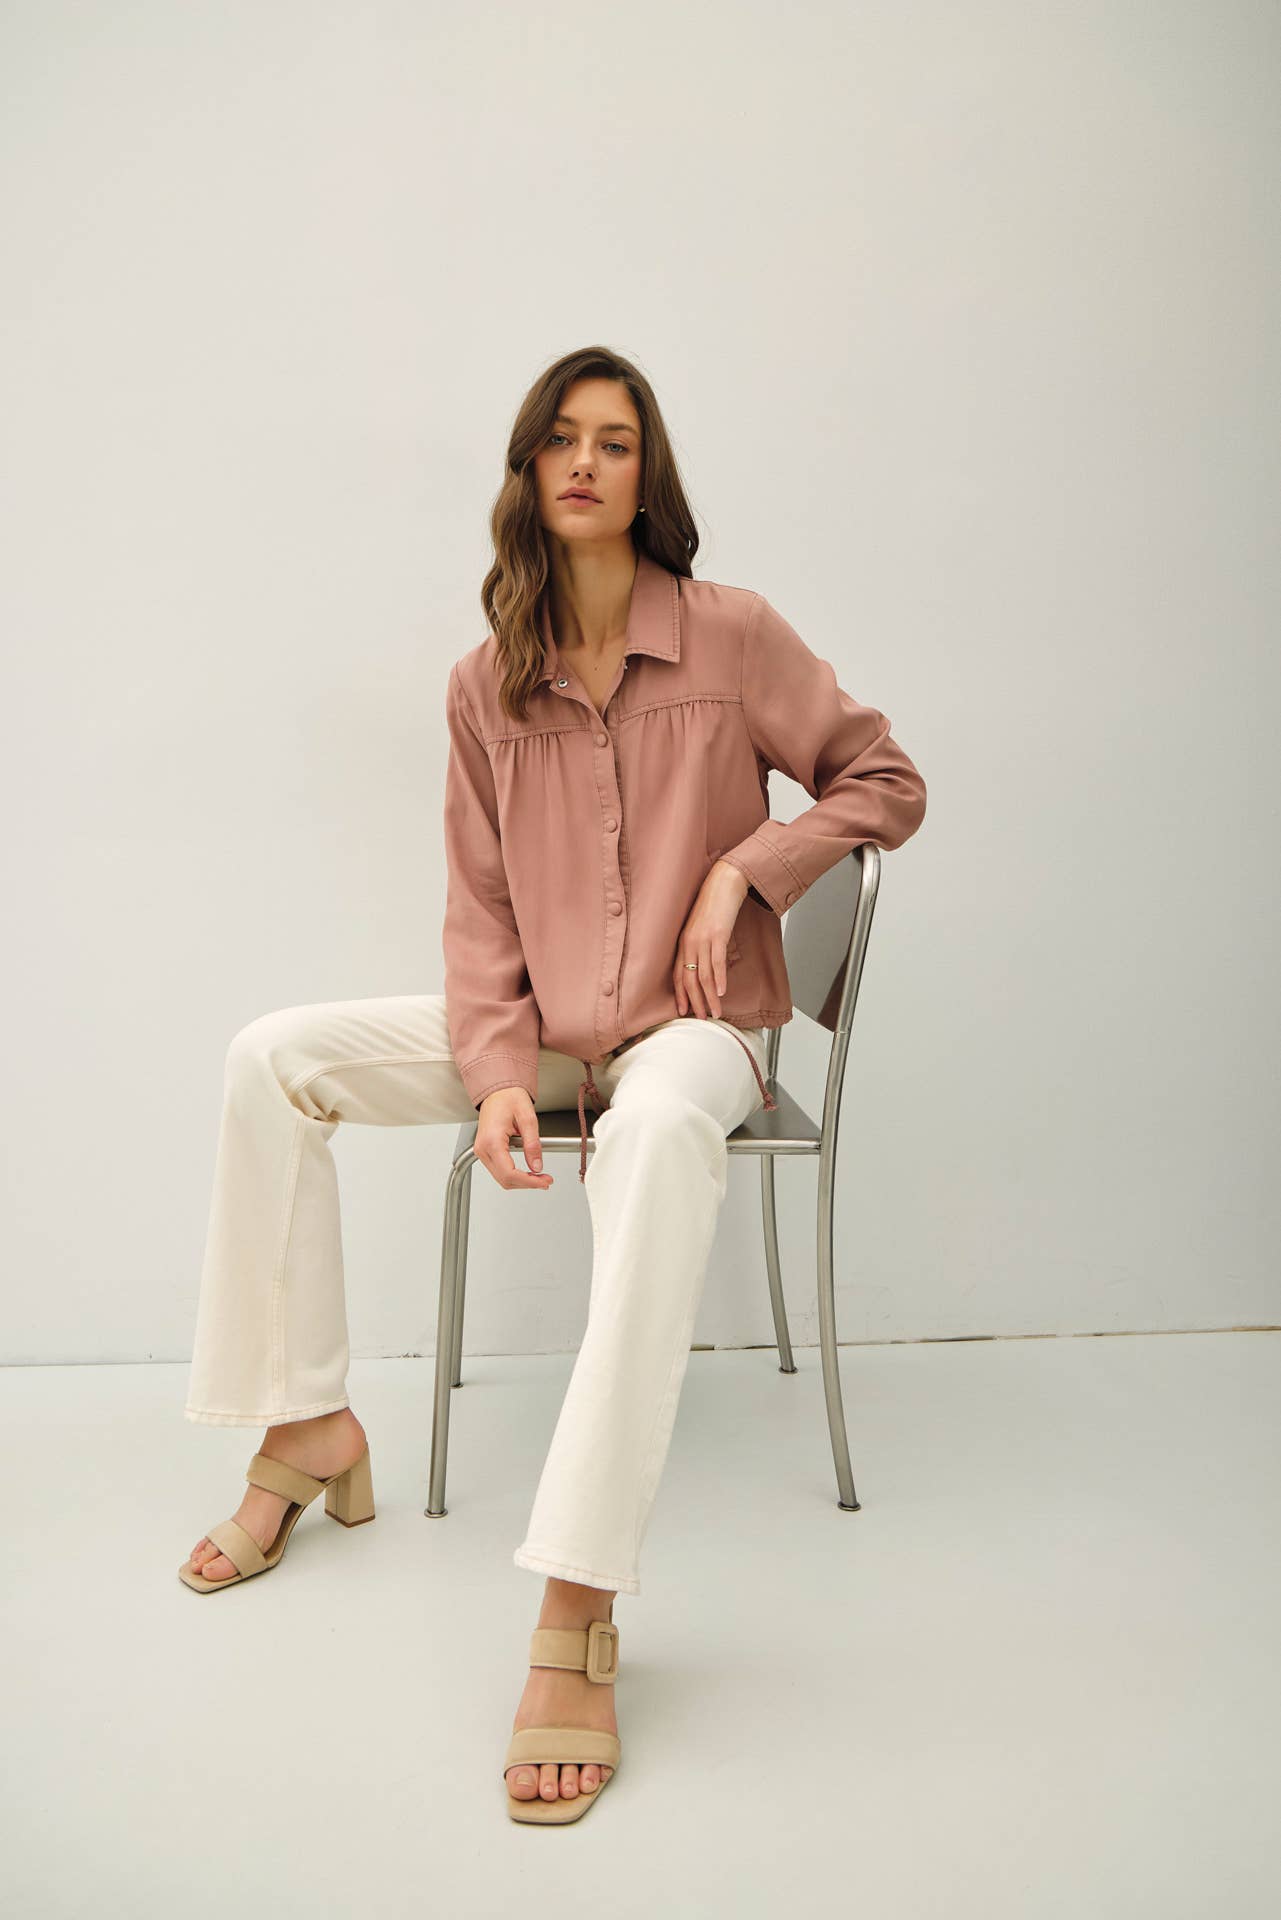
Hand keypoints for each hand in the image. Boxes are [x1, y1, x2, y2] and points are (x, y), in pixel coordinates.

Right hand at [476, 1086, 553, 1189]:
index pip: (509, 1173)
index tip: (544, 1181)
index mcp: (492, 1140)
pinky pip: (499, 1170)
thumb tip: (537, 1166)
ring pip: (501, 1178)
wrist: (498, 1090)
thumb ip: (533, 1144)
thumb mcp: (527, 1118)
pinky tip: (527, 1172)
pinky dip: (514, 1175)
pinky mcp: (485, 1151)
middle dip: (527, 1183)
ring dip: (521, 1181)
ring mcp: (482, 1151)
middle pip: (505, 1180)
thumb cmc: (508, 1097)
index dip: (529, 1181)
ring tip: (539, 1177)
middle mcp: (483, 1148)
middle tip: (546, 1180)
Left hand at [673, 860, 749, 1018]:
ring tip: (716, 1013)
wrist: (723, 884)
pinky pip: (717, 961)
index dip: (680, 995)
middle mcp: (689, 943)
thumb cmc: (713, 906)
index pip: (677, 975)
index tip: (684, 1012)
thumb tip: (703, 967)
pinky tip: (722, 992)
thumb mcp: (700, 928)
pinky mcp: (718, 934)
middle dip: (696, 1002)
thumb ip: (698, 946)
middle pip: (689, 980)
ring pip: (704, 975)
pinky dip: (719, 979)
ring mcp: (703, 939)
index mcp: (682, 942)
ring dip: (710, 997)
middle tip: (703, 1019)